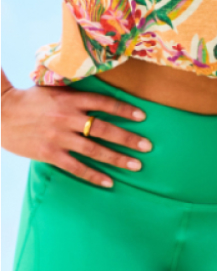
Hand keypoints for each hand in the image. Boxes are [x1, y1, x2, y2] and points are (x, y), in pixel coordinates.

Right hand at [1, 79, 151, 187]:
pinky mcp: (49, 153)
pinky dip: (93, 175)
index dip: (124, 110)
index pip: (104, 103)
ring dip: (117, 158)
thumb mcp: (55, 88)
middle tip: (147, 146)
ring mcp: (58, 137)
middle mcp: (67, 118)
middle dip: (128, 138)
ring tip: (136, 165)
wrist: (2, 113)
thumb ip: (77, 93)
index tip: (143, 116)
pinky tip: (109, 182)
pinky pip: (76, 167)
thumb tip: (102, 93)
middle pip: (104, 129)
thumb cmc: (31, 99)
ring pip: (94, 150)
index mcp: (71, 99)